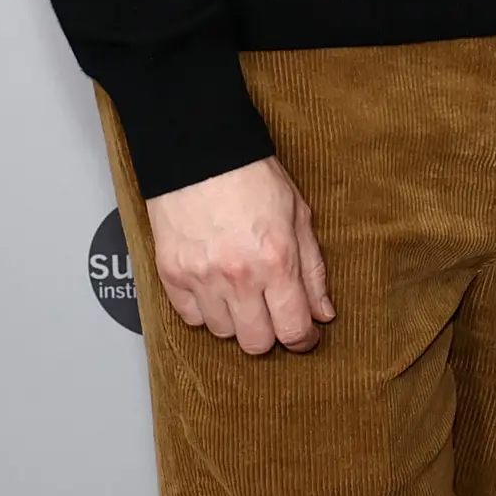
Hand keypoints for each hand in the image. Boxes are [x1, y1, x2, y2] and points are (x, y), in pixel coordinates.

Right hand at [143, 157, 334, 354]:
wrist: (200, 153)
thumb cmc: (252, 176)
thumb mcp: (299, 215)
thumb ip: (312, 269)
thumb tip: (323, 312)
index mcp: (277, 261)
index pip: (293, 329)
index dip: (304, 339)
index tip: (305, 336)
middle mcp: (239, 276)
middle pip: (256, 342)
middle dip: (270, 334)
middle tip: (272, 313)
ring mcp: (202, 278)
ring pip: (222, 333)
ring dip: (236, 320)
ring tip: (241, 291)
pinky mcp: (172, 275)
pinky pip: (191, 317)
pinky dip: (204, 310)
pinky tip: (215, 287)